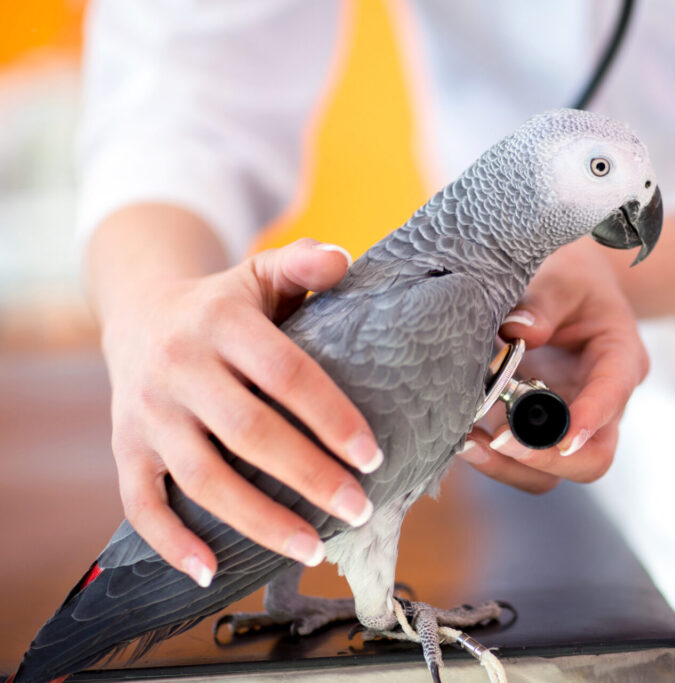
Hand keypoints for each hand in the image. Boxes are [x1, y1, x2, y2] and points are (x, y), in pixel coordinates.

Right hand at [100, 238, 378, 585]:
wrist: (139, 314)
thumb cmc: (223, 305)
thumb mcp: (260, 274)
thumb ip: (302, 264)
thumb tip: (344, 260)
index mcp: (222, 323)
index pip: (286, 374)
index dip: (332, 417)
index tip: (373, 457)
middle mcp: (179, 368)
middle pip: (250, 433)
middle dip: (309, 477)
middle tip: (359, 508)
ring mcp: (148, 413)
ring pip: (203, 478)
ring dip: (259, 521)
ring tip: (313, 547)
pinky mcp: (126, 448)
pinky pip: (141, 504)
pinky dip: (172, 542)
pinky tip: (212, 572)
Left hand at [459, 239, 649, 492]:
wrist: (568, 286)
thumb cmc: (571, 279)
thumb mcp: (564, 277)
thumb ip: (544, 300)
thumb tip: (517, 332)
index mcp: (620, 360)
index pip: (614, 395)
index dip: (591, 418)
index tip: (563, 434)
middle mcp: (600, 402)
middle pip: (592, 457)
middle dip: (547, 457)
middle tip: (500, 440)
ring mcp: (567, 422)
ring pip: (553, 471)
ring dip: (511, 466)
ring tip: (469, 444)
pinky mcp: (533, 428)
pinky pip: (519, 459)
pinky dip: (492, 457)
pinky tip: (462, 438)